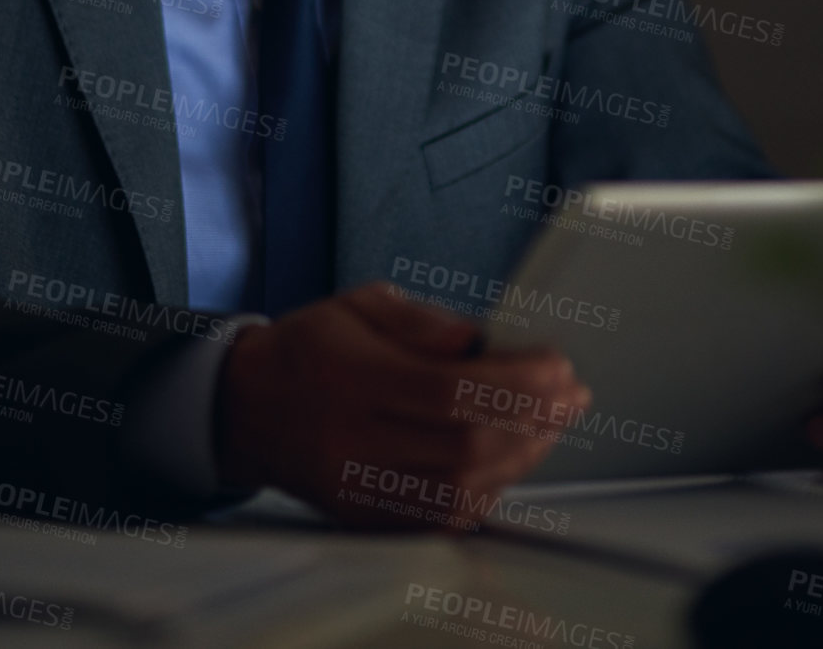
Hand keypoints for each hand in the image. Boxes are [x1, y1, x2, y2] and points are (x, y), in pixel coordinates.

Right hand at [213, 280, 590, 529]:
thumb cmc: (311, 347)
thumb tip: (477, 340)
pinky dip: (490, 490)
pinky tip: (515, 459)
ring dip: (523, 457)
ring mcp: (359, 489)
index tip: (558, 364)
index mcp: (351, 376)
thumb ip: (419, 321)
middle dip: (534, 419)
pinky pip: (441, 518)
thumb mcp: (357, 303)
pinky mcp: (366, 518)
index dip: (516, 382)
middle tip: (572, 392)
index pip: (449, 390)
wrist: (250, 408)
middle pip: (464, 445)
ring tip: (554, 423)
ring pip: (459, 489)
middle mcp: (354, 440)